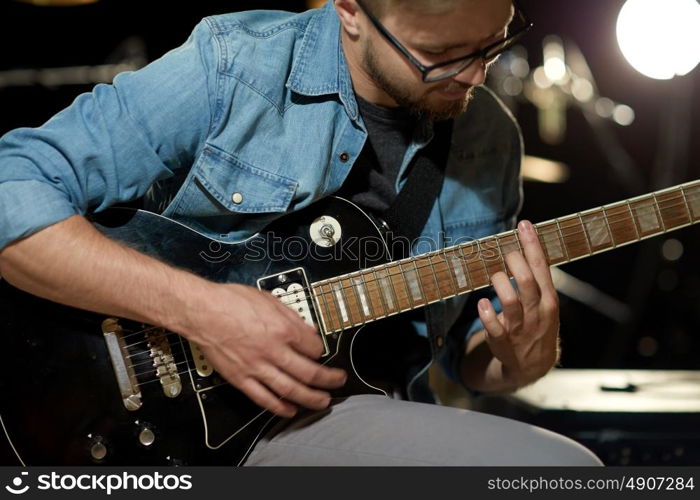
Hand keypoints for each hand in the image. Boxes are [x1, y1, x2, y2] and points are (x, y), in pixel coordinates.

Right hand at [180, 282, 346, 416]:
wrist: (201, 311)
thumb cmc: (230, 301)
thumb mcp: (268, 299)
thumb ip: (291, 316)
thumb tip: (308, 330)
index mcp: (282, 329)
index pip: (313, 347)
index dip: (322, 351)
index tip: (321, 352)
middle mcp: (273, 351)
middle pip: (309, 372)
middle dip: (328, 379)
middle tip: (338, 382)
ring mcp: (257, 367)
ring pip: (290, 389)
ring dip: (310, 398)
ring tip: (323, 402)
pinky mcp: (241, 378)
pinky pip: (263, 398)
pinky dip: (279, 407)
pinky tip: (290, 410)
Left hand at [477, 220, 559, 388]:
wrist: (534, 364)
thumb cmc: (538, 324)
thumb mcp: (545, 303)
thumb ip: (535, 278)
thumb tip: (522, 246)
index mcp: (549, 300)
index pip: (542, 268)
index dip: (532, 245)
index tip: (524, 225)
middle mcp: (536, 313)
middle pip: (527, 283)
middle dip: (515, 263)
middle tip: (506, 253)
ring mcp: (520, 328)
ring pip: (510, 302)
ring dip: (499, 284)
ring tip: (495, 276)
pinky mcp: (502, 341)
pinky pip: (493, 325)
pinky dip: (486, 313)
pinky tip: (482, 303)